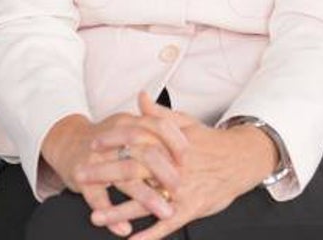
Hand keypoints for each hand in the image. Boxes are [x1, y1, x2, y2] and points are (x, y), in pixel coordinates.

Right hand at [40, 110, 188, 235]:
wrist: (67, 142)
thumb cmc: (105, 138)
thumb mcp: (130, 127)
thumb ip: (156, 130)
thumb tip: (186, 142)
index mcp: (129, 123)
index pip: (157, 127)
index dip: (174, 142)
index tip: (188, 158)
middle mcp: (114, 140)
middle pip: (144, 154)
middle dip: (165, 173)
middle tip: (179, 188)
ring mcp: (97, 159)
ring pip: (125, 178)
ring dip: (146, 198)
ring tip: (164, 212)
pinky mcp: (81, 177)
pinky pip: (97, 197)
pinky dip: (111, 216)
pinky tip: (124, 229)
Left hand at [90, 94, 278, 239]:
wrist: (243, 158)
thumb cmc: (212, 142)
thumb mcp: (187, 124)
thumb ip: (160, 114)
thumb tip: (140, 97)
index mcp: (168, 145)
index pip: (135, 140)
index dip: (113, 141)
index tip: (92, 144)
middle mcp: (171, 167)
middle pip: (132, 170)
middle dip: (104, 174)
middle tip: (79, 176)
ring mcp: (180, 189)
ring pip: (145, 202)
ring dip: (119, 211)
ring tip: (95, 217)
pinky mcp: (191, 207)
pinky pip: (167, 223)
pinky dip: (149, 234)